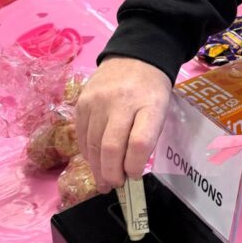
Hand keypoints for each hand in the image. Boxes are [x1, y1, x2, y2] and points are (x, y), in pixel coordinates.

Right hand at [75, 57, 171, 189]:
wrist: (135, 57)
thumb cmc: (151, 90)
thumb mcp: (160, 110)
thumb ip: (146, 137)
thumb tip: (128, 169)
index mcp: (148, 105)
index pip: (139, 142)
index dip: (134, 166)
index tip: (134, 176)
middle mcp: (120, 102)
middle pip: (111, 147)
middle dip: (112, 174)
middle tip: (115, 185)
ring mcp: (97, 102)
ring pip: (93, 145)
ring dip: (97, 168)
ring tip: (104, 180)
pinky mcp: (81, 103)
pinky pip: (81, 135)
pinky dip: (87, 153)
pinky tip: (94, 161)